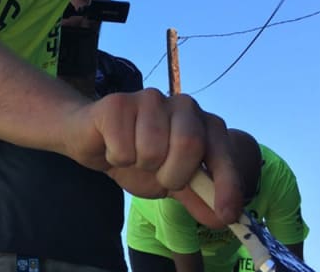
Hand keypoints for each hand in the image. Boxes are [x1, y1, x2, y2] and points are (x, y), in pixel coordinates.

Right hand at [61, 88, 242, 226]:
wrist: (91, 139)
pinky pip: (122, 148)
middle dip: (173, 174)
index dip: (227, 184)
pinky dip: (116, 158)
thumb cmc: (137, 158)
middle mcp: (182, 104)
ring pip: (152, 149)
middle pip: (189, 145)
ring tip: (132, 157)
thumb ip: (198, 197)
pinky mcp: (117, 102)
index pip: (222, 152)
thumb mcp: (172, 182)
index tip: (226, 215)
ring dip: (139, 166)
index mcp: (203, 123)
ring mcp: (149, 99)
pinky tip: (112, 147)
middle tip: (158, 176)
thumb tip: (223, 220)